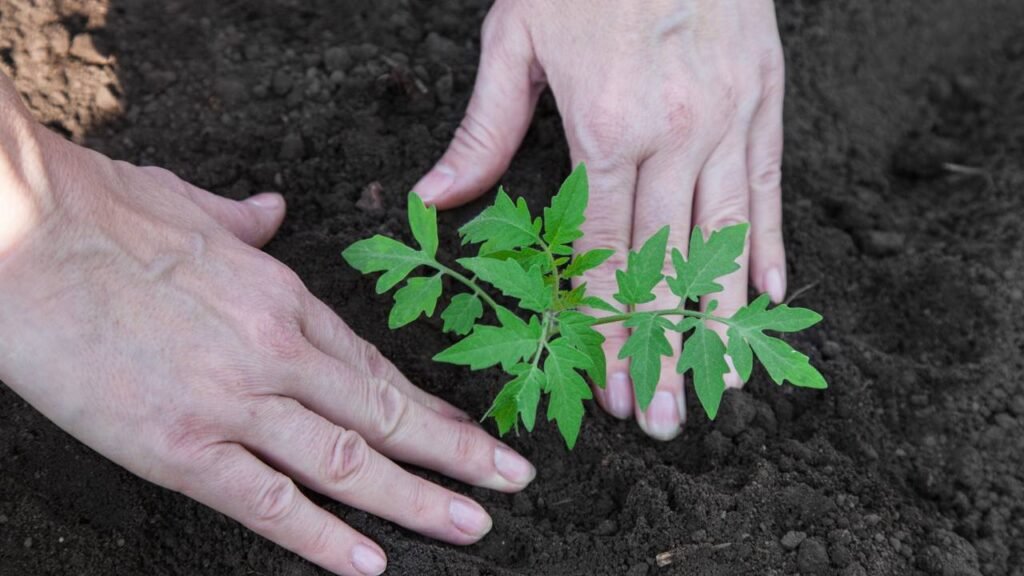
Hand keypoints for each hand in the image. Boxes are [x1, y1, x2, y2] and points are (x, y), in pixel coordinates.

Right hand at [0, 90, 534, 575]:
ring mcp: (235, 402)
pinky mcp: (180, 446)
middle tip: (512, 482)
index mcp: (282, 296)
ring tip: (472, 524)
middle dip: (456, 453)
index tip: (468, 430)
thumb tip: (271, 209)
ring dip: (418, 498)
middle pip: (385, 414)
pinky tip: (370, 562)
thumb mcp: (192, 203)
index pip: (374, 367)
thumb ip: (243, 219)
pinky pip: (268, 502)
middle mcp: (277, 352)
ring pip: (348, 462)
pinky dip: (323, 537)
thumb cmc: (102, 211)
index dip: (427, 406)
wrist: (25, 231)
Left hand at [413, 0, 785, 439]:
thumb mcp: (514, 38)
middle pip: (664, 265)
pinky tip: (769, 298)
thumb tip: (435, 200)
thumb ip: (483, 132)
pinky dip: (769, 247)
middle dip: (660, 349)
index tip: (606, 385)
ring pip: (726, 240)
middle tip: (663, 419)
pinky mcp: (766, 101)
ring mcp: (729, 120)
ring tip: (721, 384)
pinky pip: (769, 188)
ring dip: (720, 321)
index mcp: (606, 128)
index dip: (602, 327)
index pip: (601, 254)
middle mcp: (676, 136)